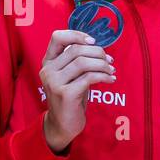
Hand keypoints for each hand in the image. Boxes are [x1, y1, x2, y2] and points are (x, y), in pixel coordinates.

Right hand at [40, 29, 114, 152]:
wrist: (62, 124)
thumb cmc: (71, 98)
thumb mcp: (71, 76)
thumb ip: (77, 61)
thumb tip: (98, 47)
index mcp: (48, 62)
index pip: (57, 37)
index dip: (77, 35)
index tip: (94, 42)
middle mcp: (48, 70)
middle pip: (76, 50)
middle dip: (98, 53)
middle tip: (110, 61)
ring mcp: (55, 82)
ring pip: (83, 63)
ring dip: (102, 65)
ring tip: (111, 70)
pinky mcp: (66, 94)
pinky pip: (89, 78)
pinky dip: (104, 76)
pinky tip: (110, 79)